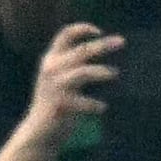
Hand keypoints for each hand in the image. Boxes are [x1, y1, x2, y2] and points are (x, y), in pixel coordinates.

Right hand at [24, 22, 118, 141]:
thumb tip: (102, 49)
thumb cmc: (55, 103)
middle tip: (122, 42)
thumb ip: (73, 64)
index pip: (65, 34)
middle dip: (104, 44)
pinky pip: (84, 101)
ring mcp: (56, 87)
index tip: (99, 31)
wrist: (38, 132)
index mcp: (51, 60)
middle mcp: (52, 69)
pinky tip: (103, 107)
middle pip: (82, 50)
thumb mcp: (60, 77)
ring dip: (102, 72)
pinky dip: (95, 104)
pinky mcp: (61, 105)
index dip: (83, 28)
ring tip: (116, 74)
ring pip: (84, 72)